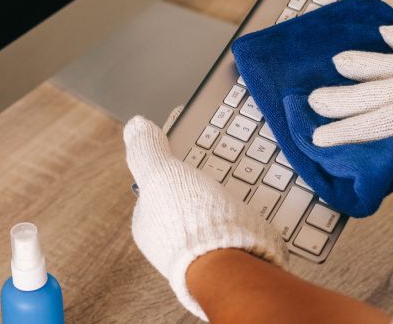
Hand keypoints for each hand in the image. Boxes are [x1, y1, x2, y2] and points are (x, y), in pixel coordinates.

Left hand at [124, 115, 285, 319]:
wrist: (230, 266)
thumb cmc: (189, 221)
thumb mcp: (160, 173)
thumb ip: (147, 150)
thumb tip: (134, 125)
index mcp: (149, 226)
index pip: (158, 190)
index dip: (175, 172)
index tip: (193, 159)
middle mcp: (170, 246)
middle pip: (188, 207)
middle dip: (203, 193)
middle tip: (224, 173)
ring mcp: (203, 258)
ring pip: (215, 222)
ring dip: (230, 209)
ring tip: (246, 193)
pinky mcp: (234, 263)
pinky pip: (242, 235)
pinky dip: (249, 225)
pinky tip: (258, 217)